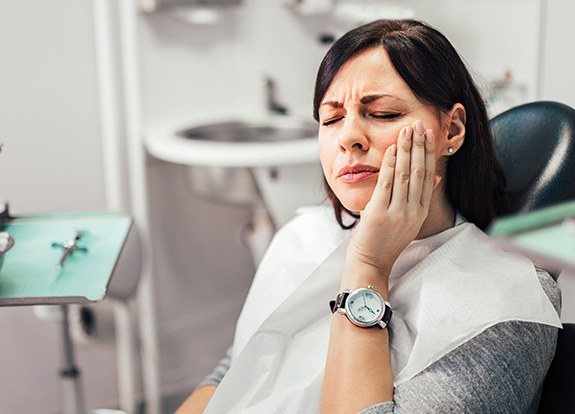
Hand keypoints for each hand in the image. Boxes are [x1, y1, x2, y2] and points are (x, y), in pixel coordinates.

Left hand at [345, 120, 440, 279]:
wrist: (371, 262)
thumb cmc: (385, 240)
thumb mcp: (408, 220)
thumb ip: (420, 198)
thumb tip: (436, 176)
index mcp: (420, 212)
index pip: (428, 177)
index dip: (429, 153)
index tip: (429, 134)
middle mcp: (413, 212)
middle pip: (420, 172)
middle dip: (420, 146)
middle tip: (419, 124)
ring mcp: (398, 213)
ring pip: (406, 175)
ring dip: (407, 150)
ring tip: (407, 130)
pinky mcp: (380, 214)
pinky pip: (387, 184)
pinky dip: (390, 164)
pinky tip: (392, 149)